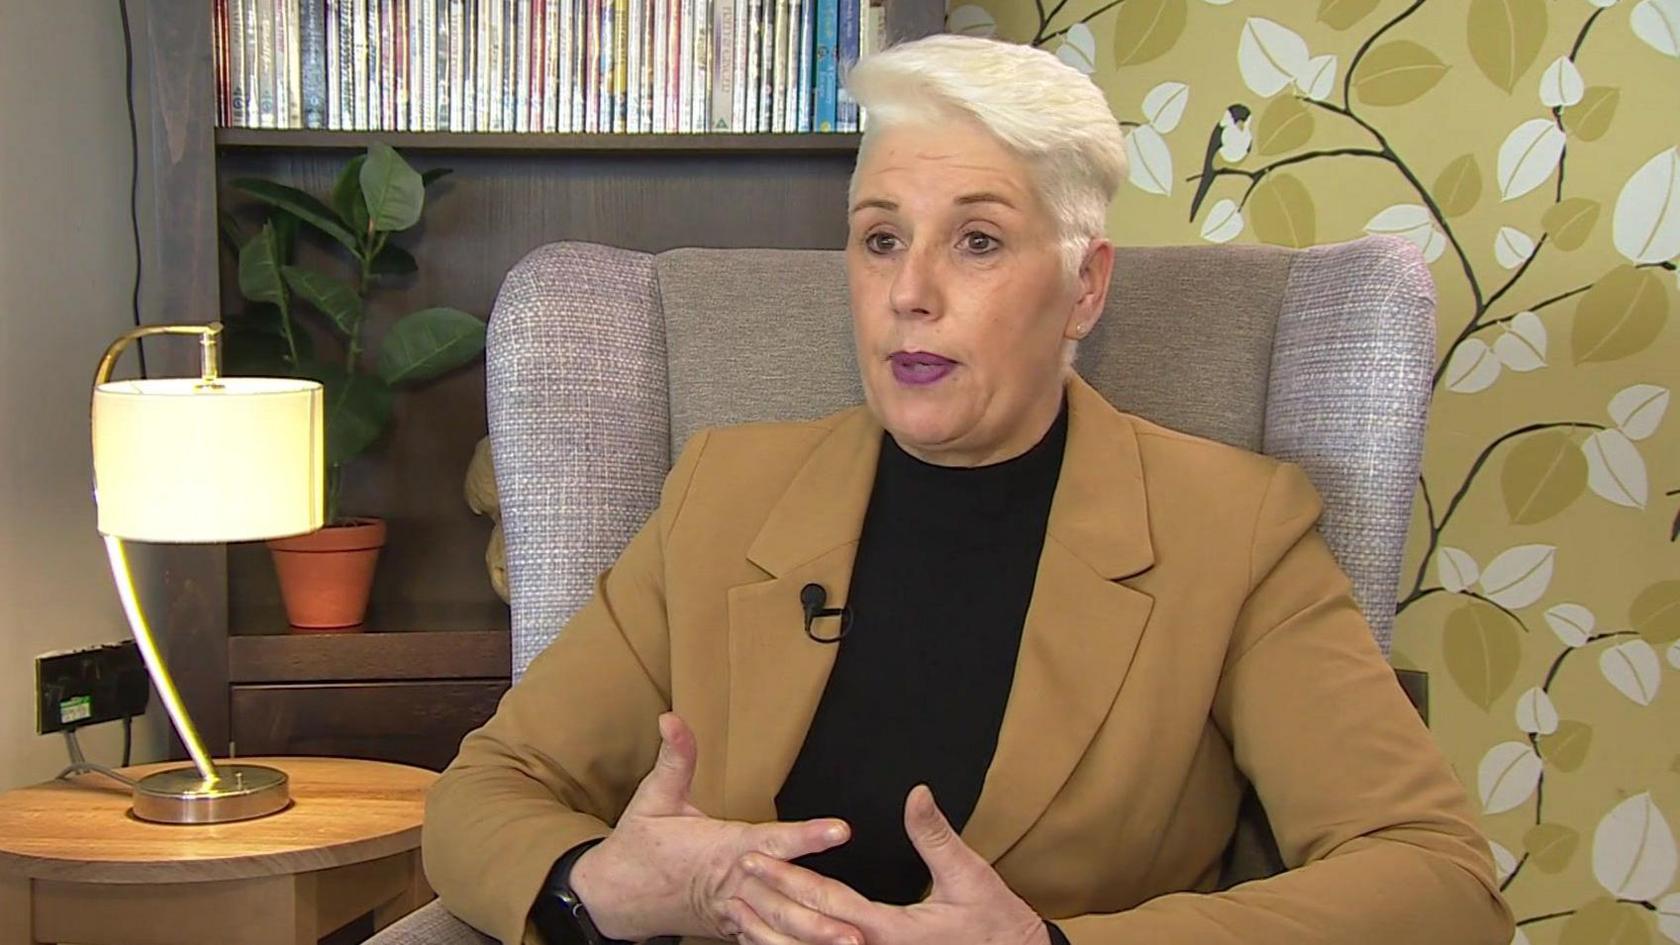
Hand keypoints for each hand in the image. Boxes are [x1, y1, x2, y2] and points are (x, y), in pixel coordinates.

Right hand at [567, 713, 861, 942]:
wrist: (614, 897)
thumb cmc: (640, 846)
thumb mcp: (654, 798)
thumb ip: (675, 759)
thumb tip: (673, 719)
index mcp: (724, 849)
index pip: (772, 840)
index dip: (806, 836)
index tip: (840, 831)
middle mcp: (735, 884)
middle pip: (783, 899)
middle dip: (820, 913)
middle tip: (858, 926)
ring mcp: (735, 912)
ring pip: (779, 928)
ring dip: (814, 937)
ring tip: (852, 944)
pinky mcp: (735, 928)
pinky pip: (767, 942)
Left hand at [726, 785, 1050, 944]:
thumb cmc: (996, 926)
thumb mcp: (970, 877)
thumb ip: (937, 836)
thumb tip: (916, 794)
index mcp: (892, 932)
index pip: (827, 901)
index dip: (787, 878)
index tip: (754, 858)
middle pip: (806, 933)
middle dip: (766, 905)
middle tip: (734, 880)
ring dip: (771, 935)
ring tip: (738, 915)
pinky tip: (775, 941)